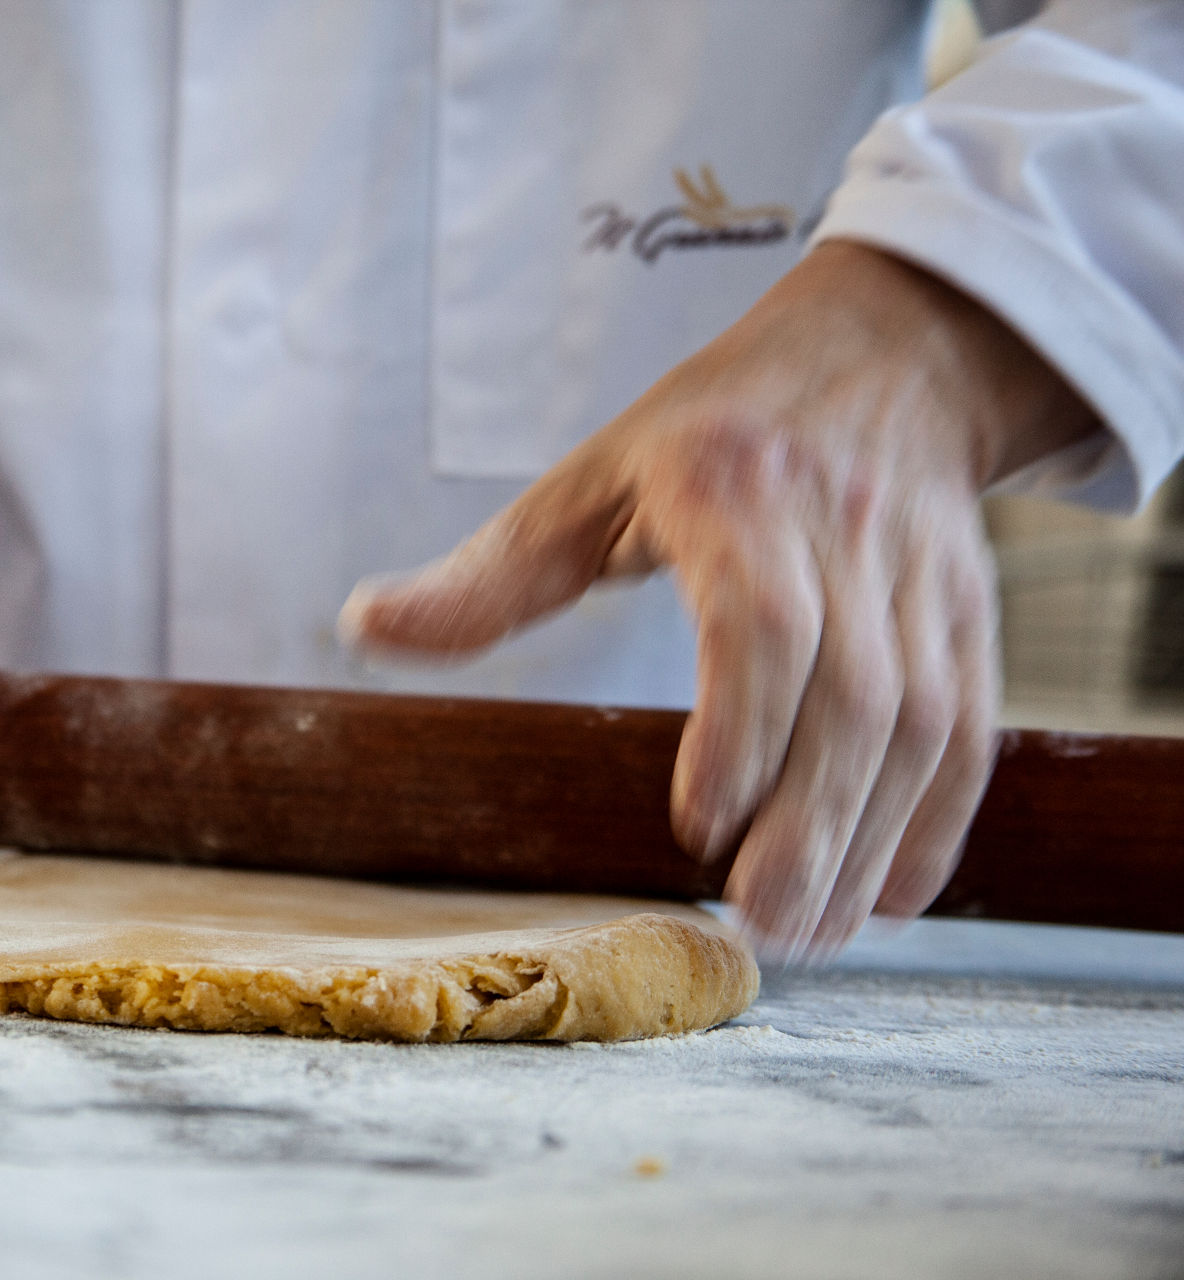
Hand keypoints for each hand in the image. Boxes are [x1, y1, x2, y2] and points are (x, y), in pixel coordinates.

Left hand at [340, 242, 1097, 959]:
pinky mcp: (971, 613)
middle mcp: (842, 530)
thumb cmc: (710, 432)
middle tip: (758, 925)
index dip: (741, 725)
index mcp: (731, 486)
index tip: (696, 823)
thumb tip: (364, 625)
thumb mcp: (588, 480)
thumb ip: (488, 573)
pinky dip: (940, 820)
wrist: (884, 355)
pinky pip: (972, 729)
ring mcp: (922, 573)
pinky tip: (889, 896)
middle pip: (853, 690)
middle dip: (811, 819)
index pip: (760, 617)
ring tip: (808, 934)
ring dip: (871, 839)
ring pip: (921, 722)